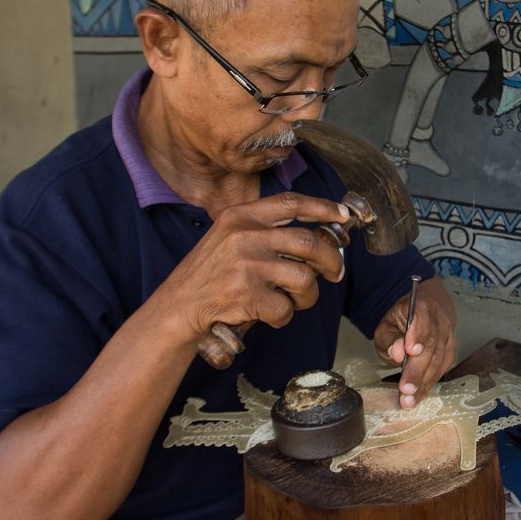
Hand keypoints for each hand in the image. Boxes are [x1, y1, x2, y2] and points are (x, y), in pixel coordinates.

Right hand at [153, 192, 348, 348]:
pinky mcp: (246, 295)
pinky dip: (283, 317)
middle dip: (331, 260)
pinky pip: (285, 308)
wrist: (177, 308)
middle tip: (335, 273)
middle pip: (308, 242)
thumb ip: (264, 231)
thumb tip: (316, 236)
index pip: (291, 202)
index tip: (343, 214)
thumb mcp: (228, 238)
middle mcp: (244, 235)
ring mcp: (245, 265)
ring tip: (295, 301)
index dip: (322, 207)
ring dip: (308, 296)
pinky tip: (269, 315)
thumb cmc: (209, 276)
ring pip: (304, 278)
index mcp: (240, 216)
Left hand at [373, 277, 455, 408]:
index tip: (411, 350)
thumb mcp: (387, 325)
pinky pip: (442, 369)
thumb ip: (390, 339)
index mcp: (421, 306)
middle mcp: (439, 320)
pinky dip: (429, 384)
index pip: (422, 317)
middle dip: (417, 370)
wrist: (428, 312)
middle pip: (431, 346)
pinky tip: (418, 396)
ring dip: (423, 383)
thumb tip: (397, 353)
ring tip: (409, 400)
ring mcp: (448, 336)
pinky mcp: (451, 350)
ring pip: (438, 360)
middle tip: (406, 390)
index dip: (418, 333)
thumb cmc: (403, 321)